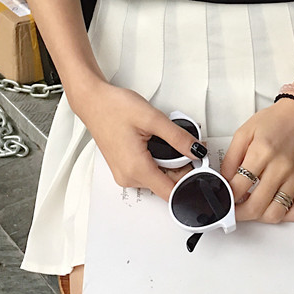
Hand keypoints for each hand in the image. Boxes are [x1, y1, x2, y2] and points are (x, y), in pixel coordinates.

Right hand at [67, 78, 205, 200]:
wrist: (93, 101)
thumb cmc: (114, 107)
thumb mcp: (153, 119)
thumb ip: (178, 138)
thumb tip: (197, 151)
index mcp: (136, 169)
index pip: (171, 192)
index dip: (190, 181)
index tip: (200, 167)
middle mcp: (128, 178)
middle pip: (167, 184)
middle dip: (181, 165)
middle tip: (184, 142)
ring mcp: (124, 175)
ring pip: (158, 177)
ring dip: (169, 161)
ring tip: (164, 137)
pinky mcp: (123, 168)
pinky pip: (148, 171)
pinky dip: (157, 159)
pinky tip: (155, 142)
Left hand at [220, 99, 293, 223]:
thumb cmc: (275, 121)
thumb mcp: (244, 132)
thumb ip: (230, 157)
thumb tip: (223, 180)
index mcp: (262, 151)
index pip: (238, 187)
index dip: (226, 197)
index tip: (223, 197)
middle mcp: (281, 166)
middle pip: (255, 206)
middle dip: (239, 213)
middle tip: (233, 209)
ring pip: (275, 214)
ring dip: (259, 217)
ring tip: (252, 207)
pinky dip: (283, 216)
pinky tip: (273, 206)